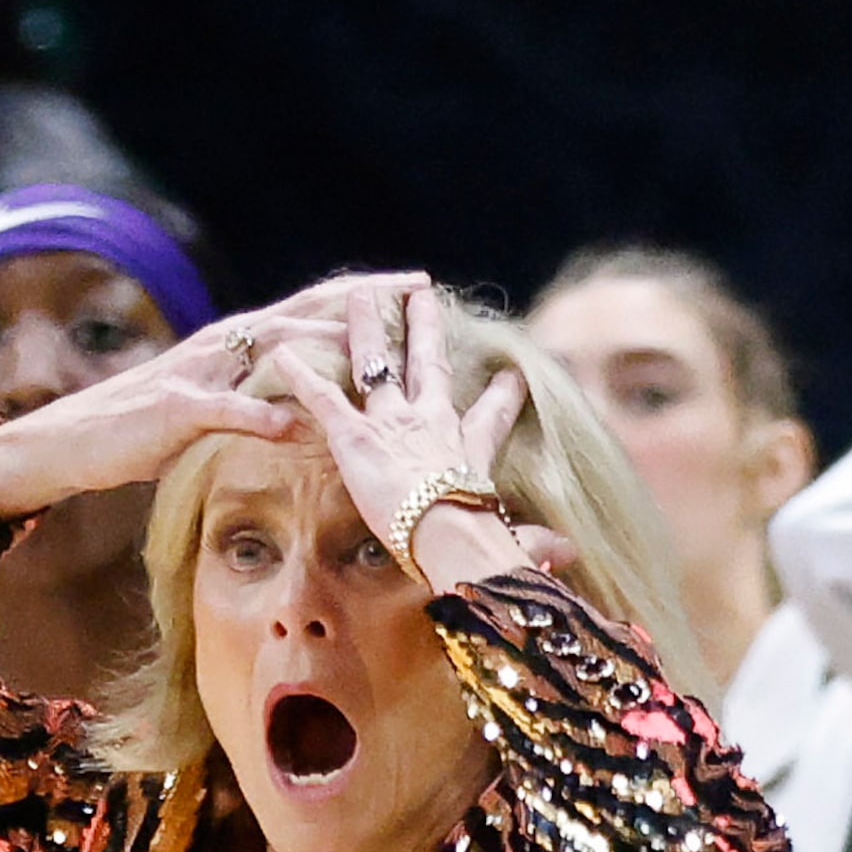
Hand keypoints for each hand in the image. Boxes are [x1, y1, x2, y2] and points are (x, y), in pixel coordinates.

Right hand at [0, 272, 432, 534]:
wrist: (73, 439)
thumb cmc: (145, 427)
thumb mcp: (215, 406)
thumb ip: (262, 395)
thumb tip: (312, 404)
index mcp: (238, 344)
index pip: (311, 309)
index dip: (363, 294)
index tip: (414, 282)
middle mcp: (224, 345)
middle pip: (304, 313)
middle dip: (362, 300)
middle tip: (416, 286)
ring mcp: (200, 373)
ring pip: (271, 350)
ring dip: (324, 345)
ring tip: (372, 344)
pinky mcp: (175, 409)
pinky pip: (222, 409)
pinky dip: (257, 413)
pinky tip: (291, 421)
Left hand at [267, 283, 529, 589]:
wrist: (449, 534)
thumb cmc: (480, 540)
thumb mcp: (512, 538)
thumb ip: (535, 545)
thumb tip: (572, 557)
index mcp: (467, 449)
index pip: (490, 417)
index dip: (502, 395)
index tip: (514, 376)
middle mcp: (431, 423)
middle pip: (428, 363)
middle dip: (424, 327)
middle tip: (422, 295)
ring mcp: (393, 424)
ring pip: (376, 363)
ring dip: (365, 326)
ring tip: (358, 294)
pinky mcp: (356, 437)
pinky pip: (323, 398)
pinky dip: (300, 374)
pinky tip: (279, 352)